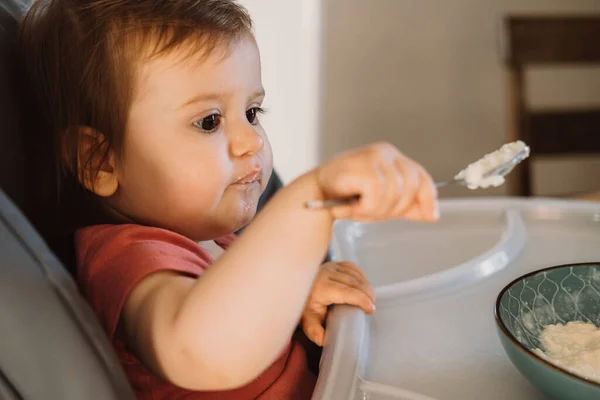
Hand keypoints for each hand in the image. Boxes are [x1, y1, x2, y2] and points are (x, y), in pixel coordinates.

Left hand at [301, 261, 374, 345]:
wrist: (294, 288)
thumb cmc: (304, 306)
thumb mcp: (307, 321)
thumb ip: (314, 331)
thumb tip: (323, 340)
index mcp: (322, 288)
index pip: (347, 292)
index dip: (361, 300)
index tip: (370, 309)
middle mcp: (327, 274)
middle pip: (354, 282)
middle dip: (367, 294)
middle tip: (372, 306)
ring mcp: (331, 266)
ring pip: (355, 274)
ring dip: (366, 285)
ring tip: (370, 298)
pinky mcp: (334, 263)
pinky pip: (352, 267)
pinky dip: (361, 276)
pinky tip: (364, 285)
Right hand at [316, 142, 438, 221]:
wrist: (315, 193)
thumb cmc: (346, 195)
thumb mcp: (382, 201)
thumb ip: (405, 205)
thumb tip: (432, 215)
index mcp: (393, 158)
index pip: (421, 177)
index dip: (428, 198)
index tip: (432, 216)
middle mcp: (386, 152)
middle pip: (410, 187)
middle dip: (393, 209)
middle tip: (369, 214)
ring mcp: (375, 156)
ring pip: (393, 194)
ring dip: (374, 211)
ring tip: (356, 210)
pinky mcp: (364, 166)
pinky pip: (377, 195)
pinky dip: (365, 208)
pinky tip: (350, 207)